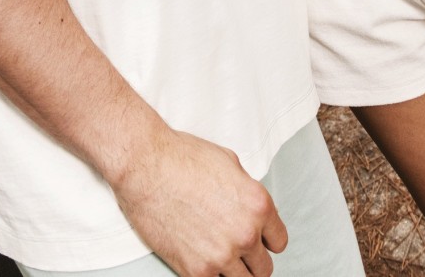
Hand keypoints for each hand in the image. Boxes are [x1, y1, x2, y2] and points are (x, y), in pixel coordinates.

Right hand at [112, 124, 287, 276]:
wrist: (146, 167)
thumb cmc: (183, 158)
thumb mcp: (229, 164)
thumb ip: (246, 192)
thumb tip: (248, 208)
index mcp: (258, 205)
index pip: (279, 241)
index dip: (267, 239)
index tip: (259, 240)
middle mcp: (245, 233)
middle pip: (263, 268)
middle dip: (252, 259)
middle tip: (239, 251)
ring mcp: (221, 256)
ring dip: (234, 272)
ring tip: (221, 257)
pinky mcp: (195, 271)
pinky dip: (211, 275)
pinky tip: (203, 260)